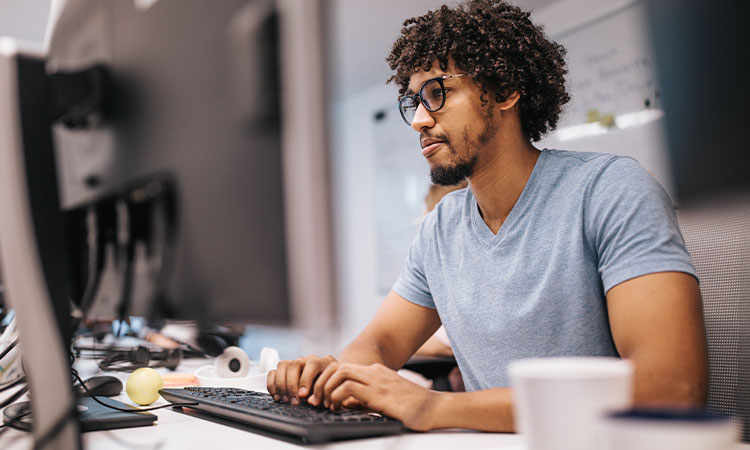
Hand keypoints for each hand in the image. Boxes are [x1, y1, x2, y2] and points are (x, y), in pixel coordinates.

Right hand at [267, 355, 336, 404]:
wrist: (329, 382)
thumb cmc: (331, 387)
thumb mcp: (332, 390)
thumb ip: (324, 393)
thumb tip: (311, 401)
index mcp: (323, 362)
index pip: (312, 364)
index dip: (306, 380)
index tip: (303, 395)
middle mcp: (307, 360)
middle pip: (294, 364)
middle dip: (291, 385)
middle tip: (294, 401)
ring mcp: (295, 363)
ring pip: (282, 365)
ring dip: (281, 385)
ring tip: (286, 400)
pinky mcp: (284, 370)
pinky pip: (273, 372)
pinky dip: (272, 385)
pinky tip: (277, 396)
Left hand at [317, 362, 439, 430]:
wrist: (436, 408)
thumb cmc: (414, 407)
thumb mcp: (385, 400)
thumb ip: (367, 399)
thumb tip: (346, 403)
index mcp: (377, 372)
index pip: (344, 369)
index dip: (329, 381)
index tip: (324, 396)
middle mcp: (375, 372)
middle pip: (338, 367)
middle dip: (323, 382)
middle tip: (317, 400)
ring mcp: (377, 380)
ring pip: (340, 373)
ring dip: (327, 388)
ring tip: (325, 404)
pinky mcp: (379, 393)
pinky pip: (348, 388)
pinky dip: (336, 396)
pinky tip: (337, 407)